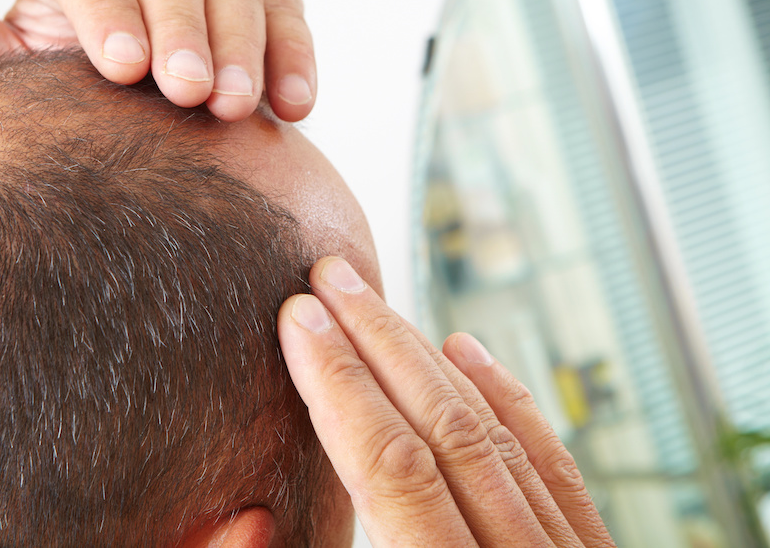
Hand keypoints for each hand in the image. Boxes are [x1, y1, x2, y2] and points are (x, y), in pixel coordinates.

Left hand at [0, 0, 315, 121]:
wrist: (143, 137)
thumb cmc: (64, 103)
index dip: (107, 8)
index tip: (122, 71)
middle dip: (183, 30)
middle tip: (188, 96)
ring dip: (240, 45)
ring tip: (234, 108)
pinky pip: (286, 5)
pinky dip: (294, 51)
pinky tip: (294, 104)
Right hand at [278, 257, 615, 546]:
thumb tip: (250, 523)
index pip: (391, 468)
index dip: (338, 385)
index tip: (299, 320)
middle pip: (444, 427)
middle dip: (377, 343)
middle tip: (331, 280)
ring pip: (493, 433)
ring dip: (427, 357)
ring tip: (373, 305)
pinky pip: (552, 462)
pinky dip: (506, 398)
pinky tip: (468, 350)